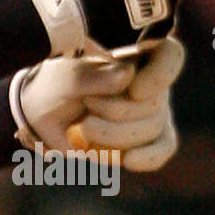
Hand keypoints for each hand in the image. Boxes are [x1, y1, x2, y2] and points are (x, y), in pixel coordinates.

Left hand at [9, 37, 185, 170]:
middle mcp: (151, 82)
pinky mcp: (148, 139)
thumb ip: (94, 76)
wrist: (44, 115)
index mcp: (136, 55)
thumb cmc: (57, 86)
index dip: (161, 75)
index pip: (170, 55)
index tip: (136, 91)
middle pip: (155, 102)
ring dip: (116, 134)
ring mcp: (153, 112)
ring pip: (153, 128)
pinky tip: (128, 160)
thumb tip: (128, 74)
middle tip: (87, 104)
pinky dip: (147, 157)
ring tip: (85, 127)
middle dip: (118, 111)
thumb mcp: (66, 77)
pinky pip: (162, 148)